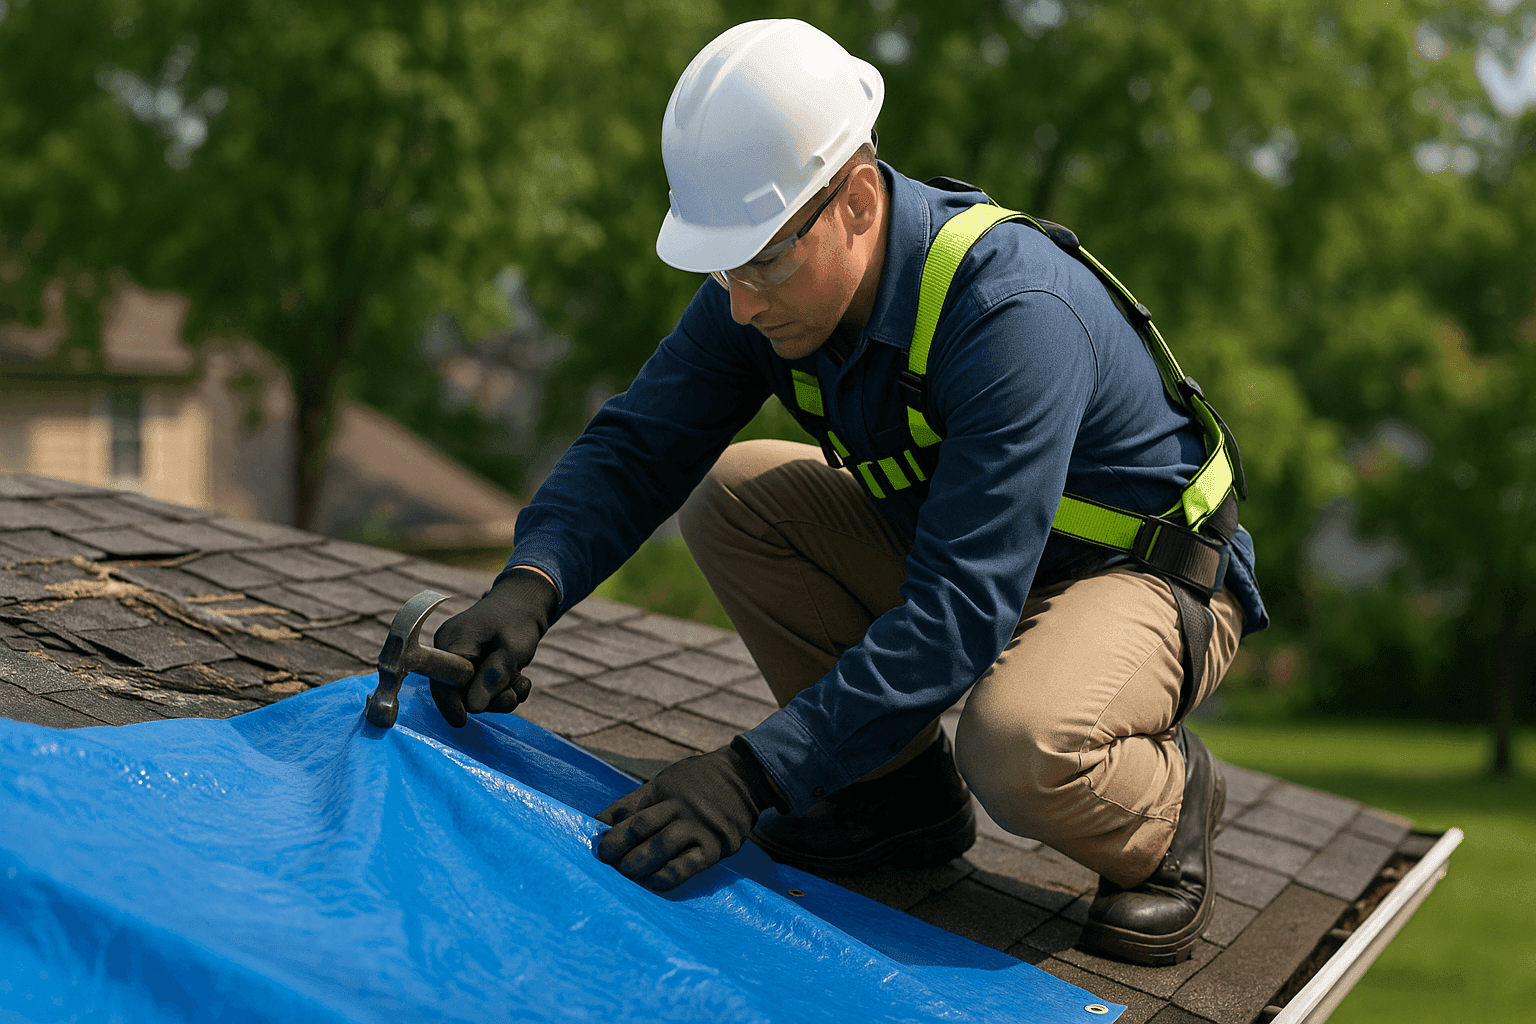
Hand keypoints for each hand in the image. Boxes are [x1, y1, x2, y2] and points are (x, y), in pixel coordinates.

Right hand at [429, 568, 558, 726]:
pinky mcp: (473, 664)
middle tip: (515, 693)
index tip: (462, 722)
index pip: (441, 682)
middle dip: (490, 699)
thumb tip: (473, 707)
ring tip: (522, 683)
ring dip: (501, 695)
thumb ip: (494, 676)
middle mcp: (449, 651)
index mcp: (451, 643)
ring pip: (475, 692)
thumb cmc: (519, 620)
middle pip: (459, 692)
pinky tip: (520, 680)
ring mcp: (461, 658)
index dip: (451, 704)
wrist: (527, 601)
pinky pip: (483, 686)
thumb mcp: (513, 649)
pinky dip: (502, 688)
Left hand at [595, 740, 781, 891]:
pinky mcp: (714, 846)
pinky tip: (652, 882)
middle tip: (606, 860)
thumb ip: (641, 799)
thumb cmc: (699, 782)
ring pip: (658, 848)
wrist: (746, 777)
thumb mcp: (669, 779)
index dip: (606, 827)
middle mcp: (678, 805)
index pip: (627, 808)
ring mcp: (697, 825)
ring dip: (636, 864)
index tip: (595, 841)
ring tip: (624, 872)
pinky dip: (664, 877)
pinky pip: (685, 867)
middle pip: (639, 828)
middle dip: (616, 847)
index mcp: (663, 787)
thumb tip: (602, 822)